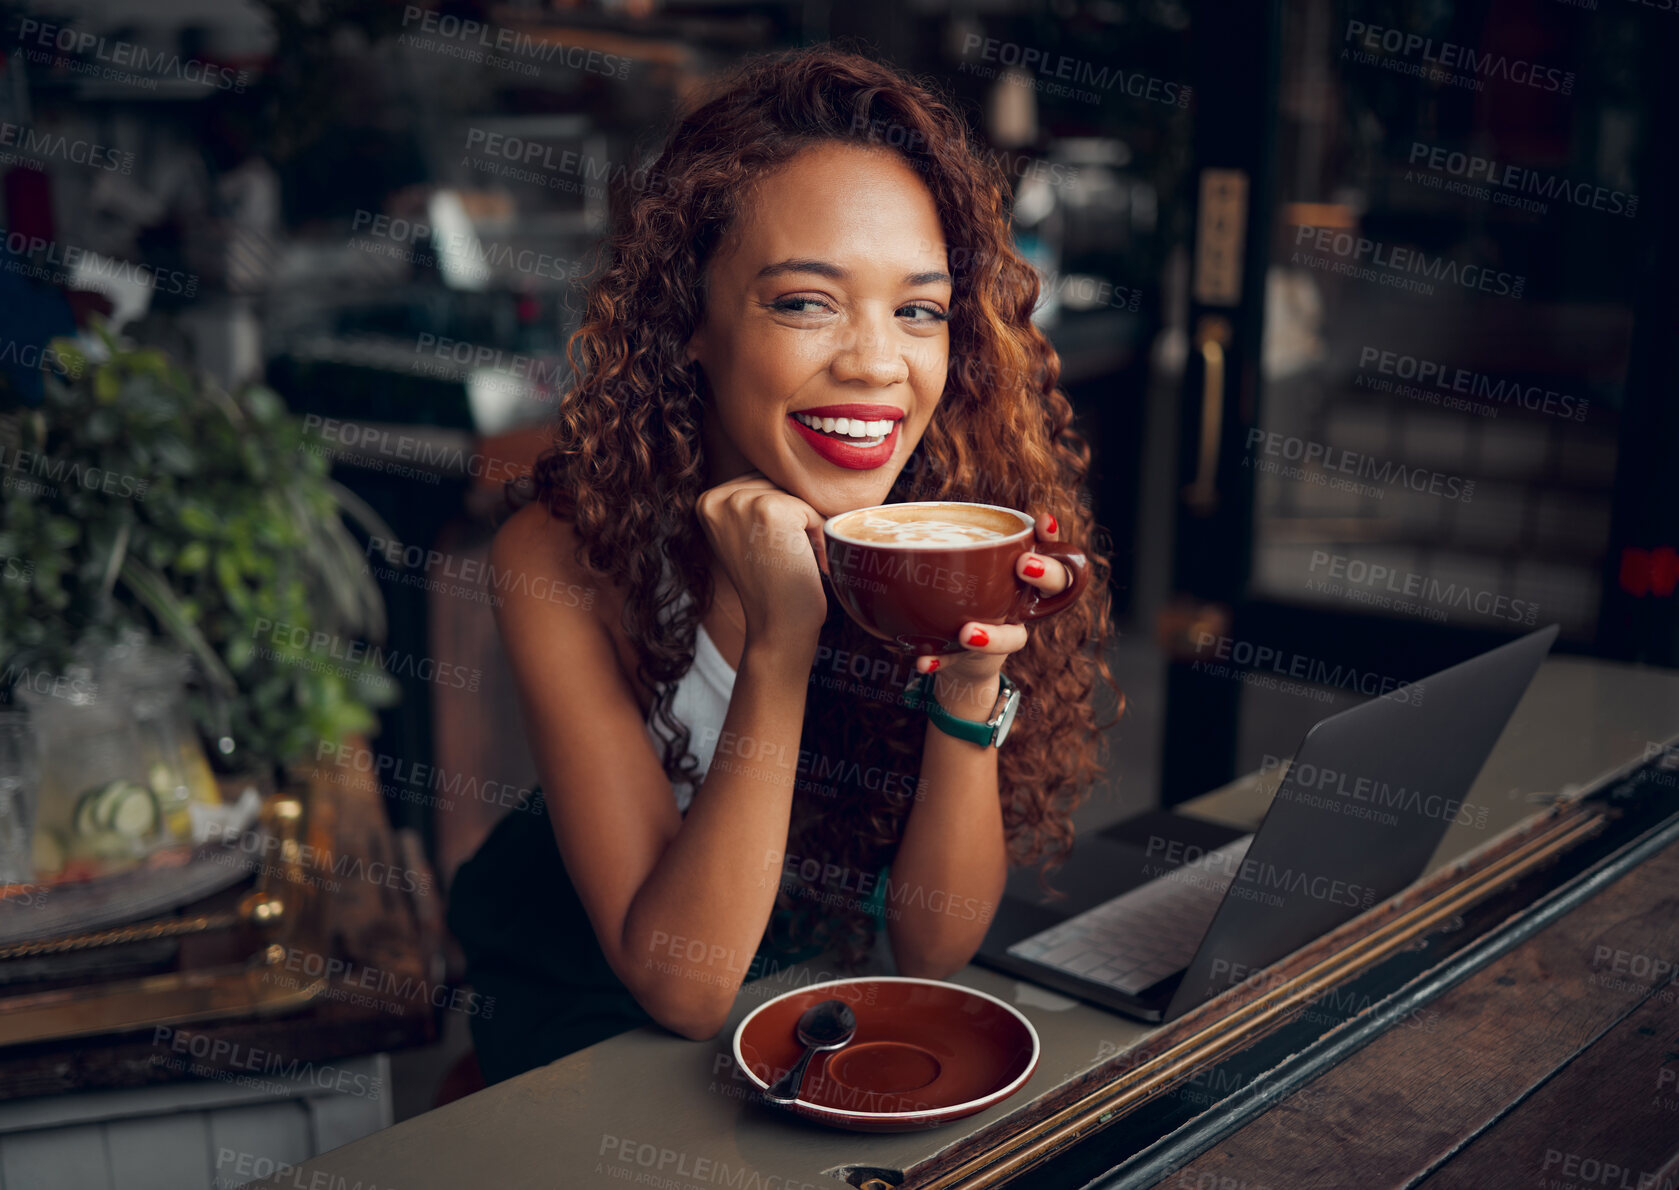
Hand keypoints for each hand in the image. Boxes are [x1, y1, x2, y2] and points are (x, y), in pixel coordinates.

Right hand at [694, 471, 829, 649]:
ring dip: (805, 527)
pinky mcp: (769, 510)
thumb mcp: (745, 534)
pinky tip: (803, 561)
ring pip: (795, 494)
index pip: (761, 481)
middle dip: (793, 518)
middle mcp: (717, 497)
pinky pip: (811, 508)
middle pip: (778, 482)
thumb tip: (785, 460)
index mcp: (706, 500)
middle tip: (783, 558)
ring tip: (792, 560)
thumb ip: (751, 499)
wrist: (778, 626)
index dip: (778, 514)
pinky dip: (816, 536)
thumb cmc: (772, 582)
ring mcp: (741, 502)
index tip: (767, 551)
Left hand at [913, 512, 1071, 717]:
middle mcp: (1023, 602)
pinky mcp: (985, 659)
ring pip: (1015, 637)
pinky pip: (965, 661)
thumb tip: (892, 520)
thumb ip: (943, 546)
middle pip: (1055, 588)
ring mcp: (1008, 633)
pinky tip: (924, 661)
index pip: (1050, 548)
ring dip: (993, 635)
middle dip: (1045, 573)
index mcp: (1021, 573)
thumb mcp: (956, 567)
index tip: (1043, 519)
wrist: (957, 653)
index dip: (1052, 535)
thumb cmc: (959, 594)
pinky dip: (941, 661)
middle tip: (1023, 565)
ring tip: (967, 633)